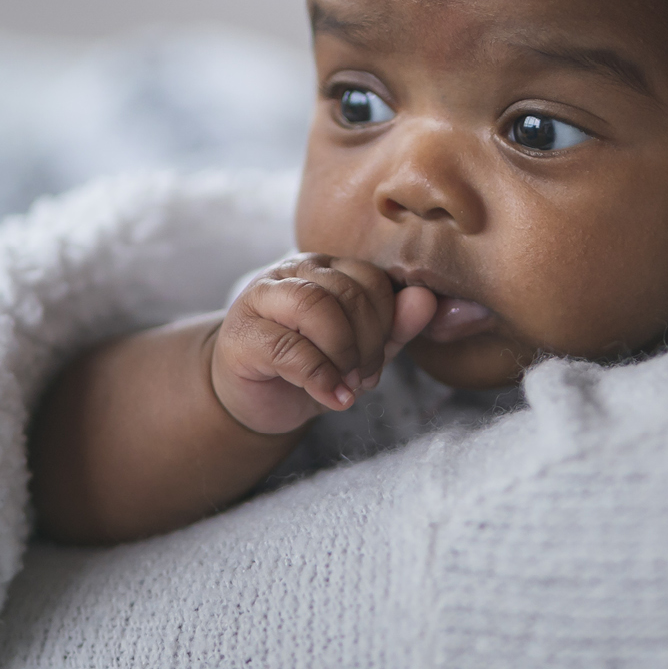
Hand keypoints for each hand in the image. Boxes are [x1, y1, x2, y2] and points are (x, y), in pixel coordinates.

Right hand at [208, 255, 436, 434]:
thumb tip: (427, 300)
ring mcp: (261, 298)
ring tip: (346, 384)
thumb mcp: (362, 352)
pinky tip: (331, 396)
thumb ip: (394, 327)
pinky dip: (320, 378)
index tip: (378, 363)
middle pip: (347, 292)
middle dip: (368, 344)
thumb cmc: (310, 369)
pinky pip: (288, 348)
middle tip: (363, 378)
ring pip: (315, 307)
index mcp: (326, 268)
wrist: (255, 400)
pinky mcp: (240, 334)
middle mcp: (292, 272)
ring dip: (342, 354)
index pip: (371, 279)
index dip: (386, 324)